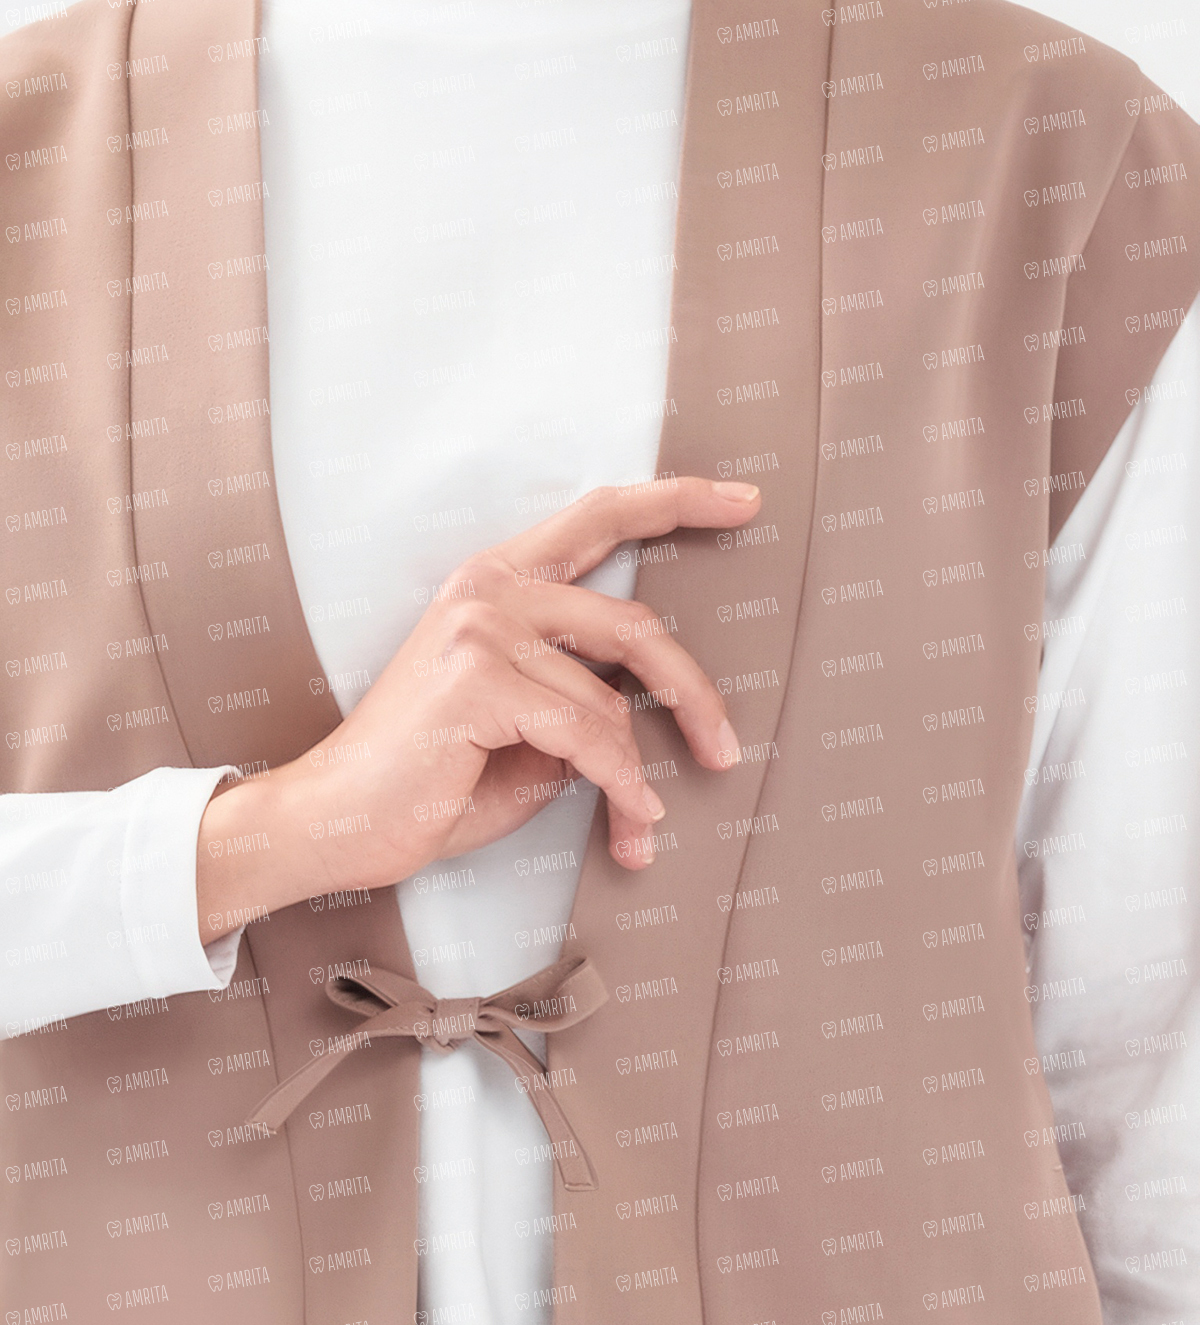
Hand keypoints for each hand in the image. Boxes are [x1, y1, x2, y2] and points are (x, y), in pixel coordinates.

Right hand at [196, 477, 759, 942]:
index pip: (600, 518)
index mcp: (497, 583)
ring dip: (639, 777)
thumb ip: (581, 694)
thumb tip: (652, 709)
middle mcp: (489, 589)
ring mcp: (482, 628)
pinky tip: (630, 822)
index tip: (744, 501)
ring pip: (612, 701)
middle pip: (634, 623)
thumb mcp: (525, 728)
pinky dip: (621, 788)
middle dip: (694, 694)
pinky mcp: (478, 680)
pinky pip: (589, 737)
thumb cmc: (429, 779)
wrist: (335, 821)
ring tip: (641, 823)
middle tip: (724, 749)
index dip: (678, 502)